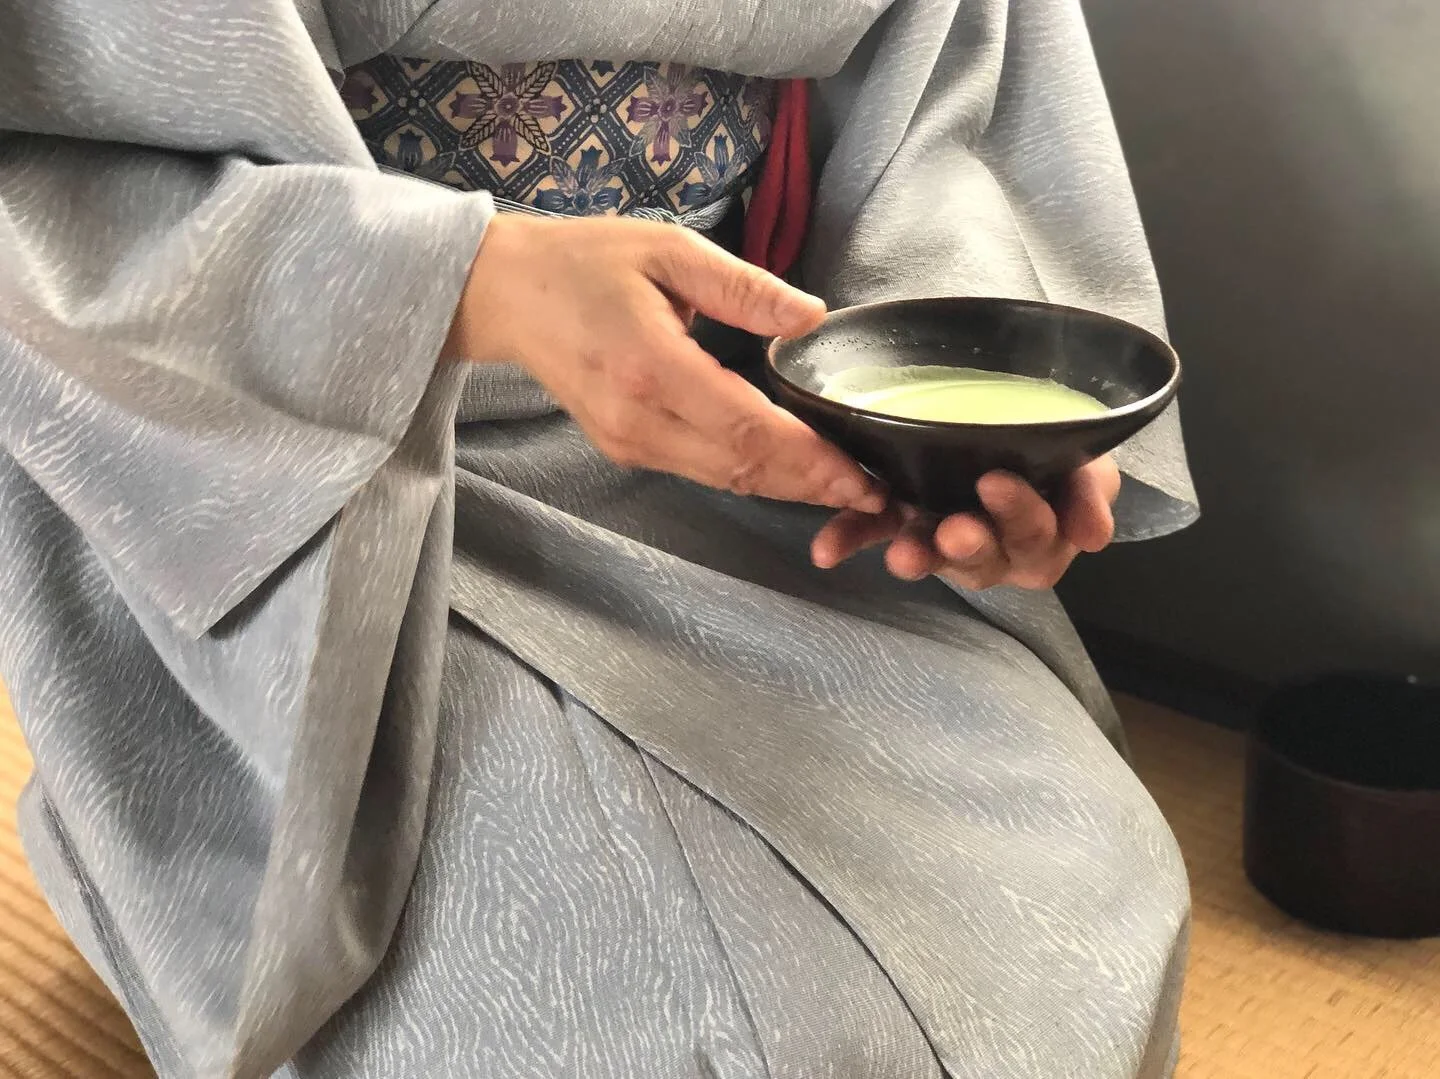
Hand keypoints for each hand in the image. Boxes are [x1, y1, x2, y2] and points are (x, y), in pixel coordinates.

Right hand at [444, 215, 885, 513]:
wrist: (506, 293)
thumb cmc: (583, 262)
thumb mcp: (668, 251)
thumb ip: (744, 287)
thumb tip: (813, 318)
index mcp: (651, 367)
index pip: (746, 428)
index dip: (808, 457)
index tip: (860, 472)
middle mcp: (638, 419)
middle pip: (741, 469)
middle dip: (811, 485)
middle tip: (873, 491)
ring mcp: (627, 441)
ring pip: (723, 479)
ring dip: (785, 487)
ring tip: (843, 487)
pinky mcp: (623, 447)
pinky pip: (700, 470)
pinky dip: (750, 475)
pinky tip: (788, 470)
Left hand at [810, 456, 1121, 590]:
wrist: (1000, 407)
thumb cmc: (1047, 441)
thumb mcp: (1082, 457)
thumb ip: (1090, 490)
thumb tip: (1094, 537)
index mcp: (1040, 529)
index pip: (1039, 537)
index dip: (1021, 517)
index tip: (996, 484)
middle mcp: (991, 541)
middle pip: (986, 555)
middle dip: (971, 543)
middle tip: (955, 529)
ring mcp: (941, 532)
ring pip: (932, 553)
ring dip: (919, 555)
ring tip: (904, 555)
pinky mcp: (896, 520)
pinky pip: (872, 533)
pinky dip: (849, 539)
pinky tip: (827, 551)